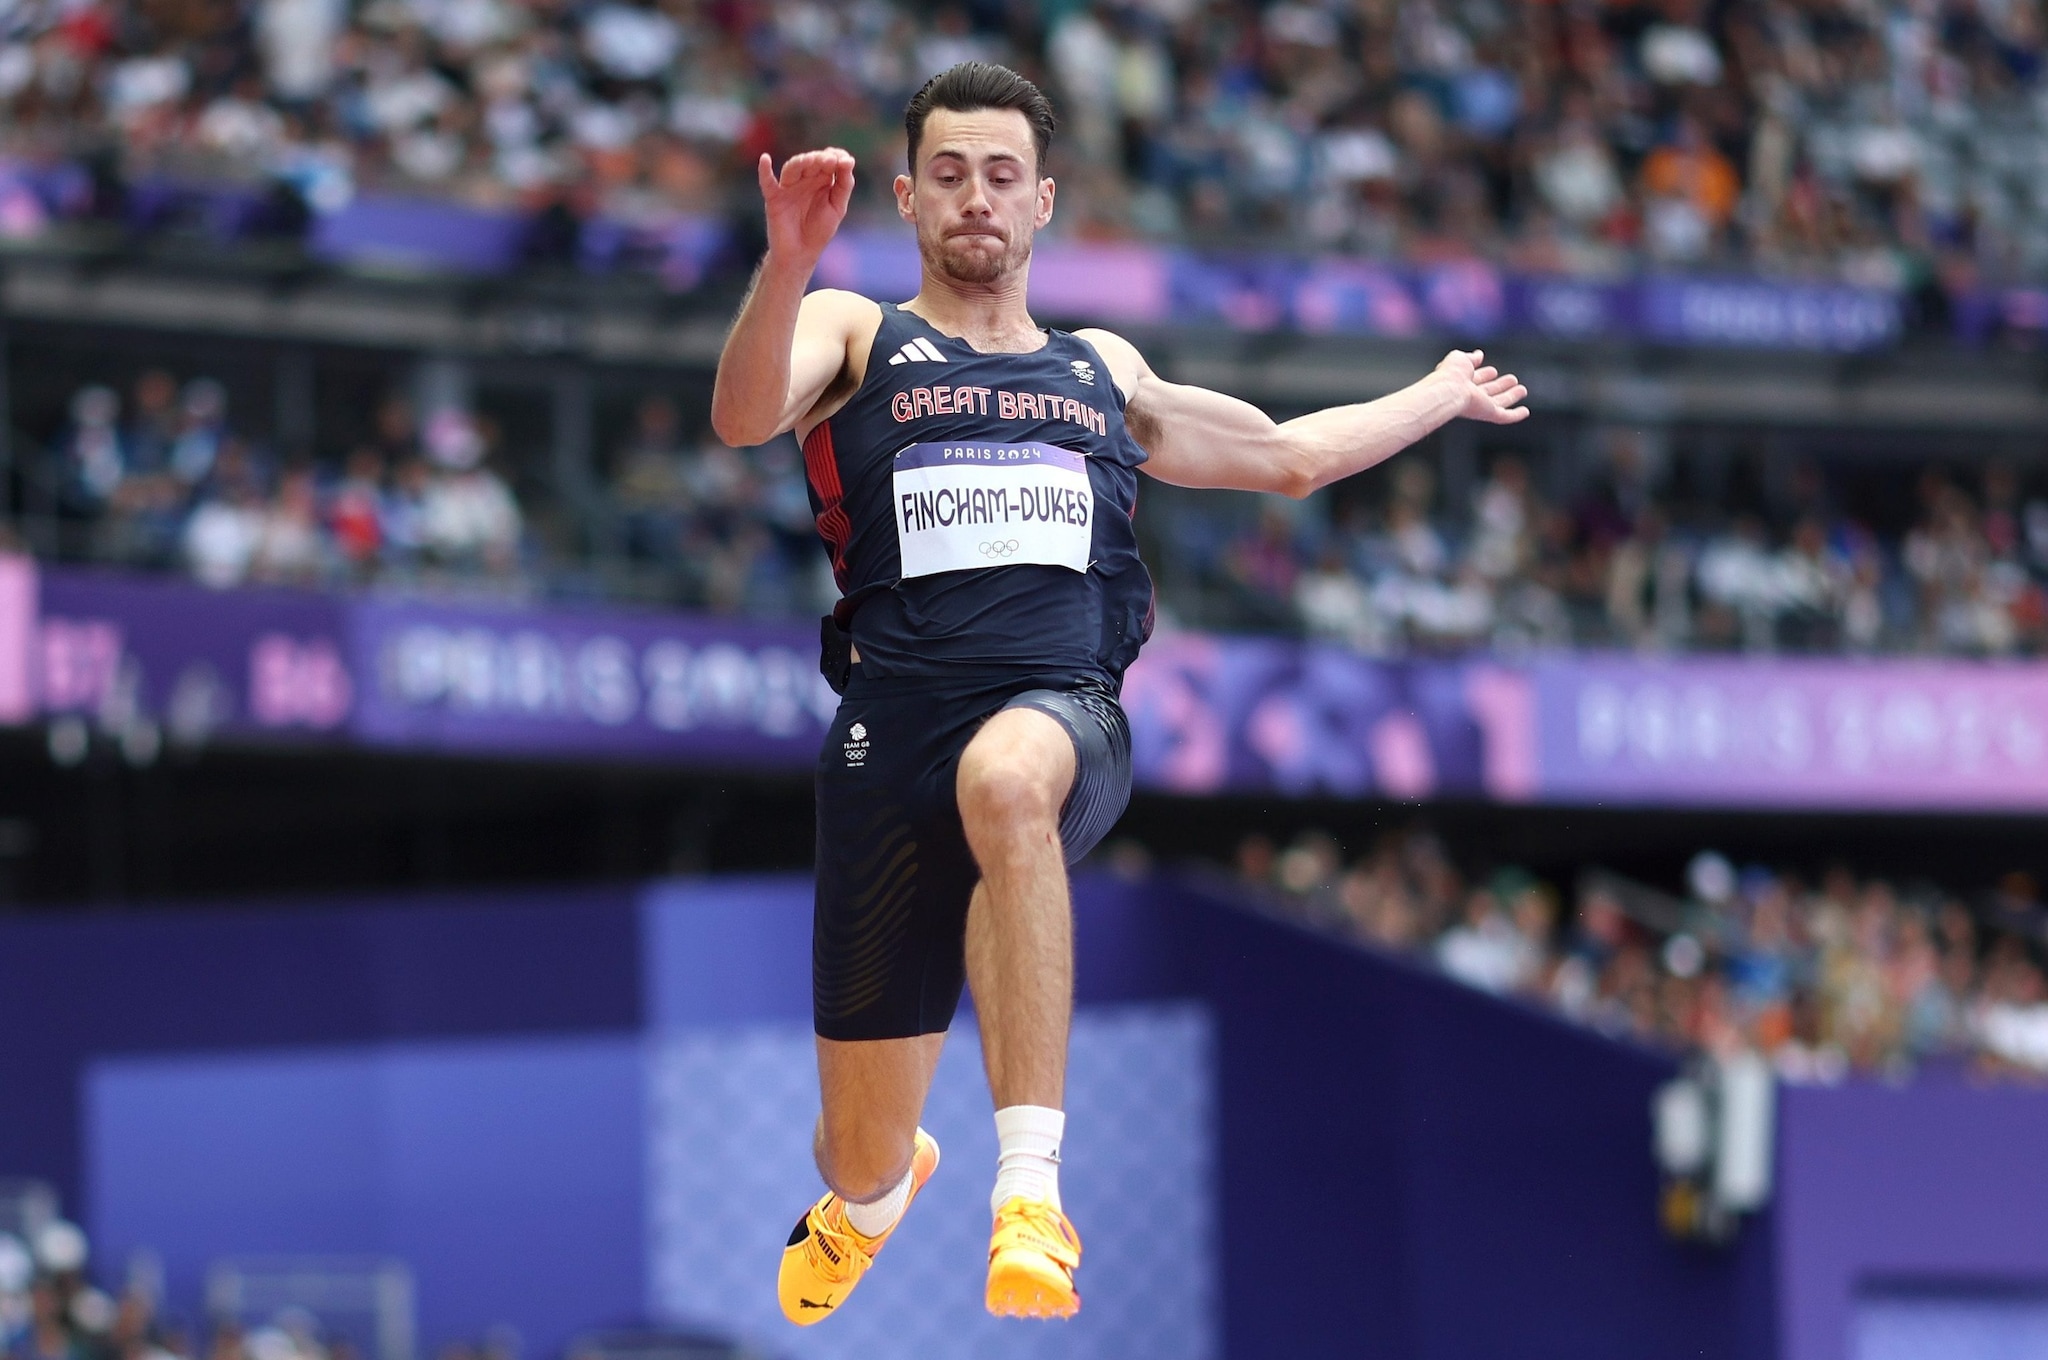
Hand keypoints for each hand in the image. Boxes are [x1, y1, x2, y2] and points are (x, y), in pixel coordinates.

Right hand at [758, 148, 855, 265]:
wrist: (801, 254)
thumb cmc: (819, 231)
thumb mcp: (837, 207)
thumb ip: (844, 185)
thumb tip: (849, 160)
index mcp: (821, 180)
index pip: (828, 160)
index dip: (836, 156)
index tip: (845, 161)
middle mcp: (804, 179)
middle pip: (811, 161)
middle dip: (820, 159)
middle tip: (830, 161)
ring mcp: (788, 187)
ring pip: (792, 168)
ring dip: (802, 162)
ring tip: (812, 160)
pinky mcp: (774, 198)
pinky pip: (767, 182)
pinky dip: (764, 171)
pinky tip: (765, 159)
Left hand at [1434, 349, 1528, 423]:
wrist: (1448, 391)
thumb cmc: (1450, 374)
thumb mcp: (1460, 358)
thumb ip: (1470, 357)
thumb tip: (1479, 354)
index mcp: (1461, 381)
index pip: (1475, 379)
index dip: (1484, 375)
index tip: (1493, 371)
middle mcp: (1470, 395)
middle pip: (1488, 391)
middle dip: (1499, 385)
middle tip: (1512, 379)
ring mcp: (1480, 406)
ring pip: (1499, 402)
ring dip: (1511, 396)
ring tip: (1522, 390)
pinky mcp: (1488, 414)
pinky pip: (1505, 417)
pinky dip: (1515, 415)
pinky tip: (1525, 412)